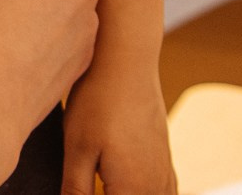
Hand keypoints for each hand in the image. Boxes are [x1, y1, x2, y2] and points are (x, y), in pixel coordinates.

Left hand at [64, 60, 174, 194]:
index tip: (80, 190)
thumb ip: (75, 191)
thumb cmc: (98, 101)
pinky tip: (129, 186)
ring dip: (129, 194)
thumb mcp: (77, 149)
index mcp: (134, 191)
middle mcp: (156, 187)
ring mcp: (164, 172)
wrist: (127, 60)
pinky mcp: (164, 158)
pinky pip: (166, 193)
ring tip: (103, 183)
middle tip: (91, 184)